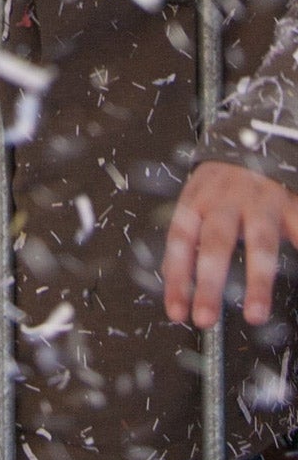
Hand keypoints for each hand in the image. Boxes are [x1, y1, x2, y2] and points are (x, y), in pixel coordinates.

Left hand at [163, 160, 297, 328]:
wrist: (254, 141)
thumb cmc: (223, 182)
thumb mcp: (198, 199)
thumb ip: (192, 236)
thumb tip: (174, 282)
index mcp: (198, 199)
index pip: (180, 240)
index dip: (176, 276)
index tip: (177, 311)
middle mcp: (226, 199)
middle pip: (215, 242)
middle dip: (209, 283)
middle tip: (205, 318)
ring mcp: (260, 201)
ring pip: (258, 242)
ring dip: (257, 281)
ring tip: (255, 314)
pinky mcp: (289, 202)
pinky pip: (297, 226)